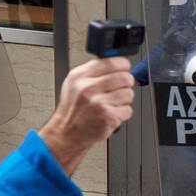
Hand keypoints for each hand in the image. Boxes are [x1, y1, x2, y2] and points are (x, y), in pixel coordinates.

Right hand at [38, 57, 135, 175]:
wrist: (66, 133)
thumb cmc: (73, 109)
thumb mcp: (74, 84)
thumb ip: (93, 72)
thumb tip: (117, 64)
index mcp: (79, 76)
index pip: (111, 62)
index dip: (123, 65)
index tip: (124, 69)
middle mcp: (87, 88)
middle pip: (124, 77)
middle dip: (127, 83)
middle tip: (120, 89)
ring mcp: (98, 103)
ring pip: (129, 94)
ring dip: (124, 100)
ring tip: (112, 104)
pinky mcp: (107, 116)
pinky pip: (128, 110)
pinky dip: (123, 114)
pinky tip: (110, 114)